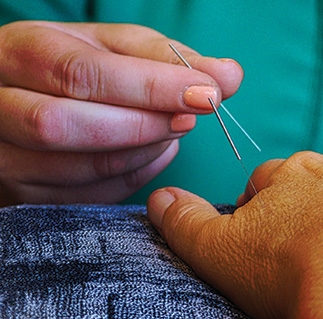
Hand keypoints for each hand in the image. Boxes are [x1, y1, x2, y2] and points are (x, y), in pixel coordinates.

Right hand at [0, 21, 242, 204]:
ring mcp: (6, 157)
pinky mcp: (25, 195)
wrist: (26, 98)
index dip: (150, 87)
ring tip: (175, 129)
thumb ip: (166, 58)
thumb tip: (230, 75)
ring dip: (144, 151)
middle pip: (65, 124)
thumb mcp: (115, 48)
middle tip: (192, 117)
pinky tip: (155, 152)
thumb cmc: (76, 66)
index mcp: (18, 52)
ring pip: (79, 166)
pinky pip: (89, 195)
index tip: (207, 93)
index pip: (80, 73)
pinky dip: (135, 175)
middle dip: (143, 124)